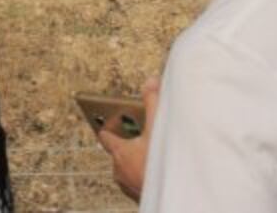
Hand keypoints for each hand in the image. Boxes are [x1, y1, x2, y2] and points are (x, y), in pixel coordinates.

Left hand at [94, 79, 159, 201]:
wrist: (170, 192)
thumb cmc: (159, 163)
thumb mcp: (156, 127)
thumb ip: (152, 102)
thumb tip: (151, 82)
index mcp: (120, 151)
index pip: (106, 136)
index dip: (108, 128)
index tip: (108, 124)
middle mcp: (120, 169)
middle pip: (116, 153)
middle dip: (126, 145)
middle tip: (136, 138)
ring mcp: (128, 184)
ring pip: (125, 168)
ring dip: (134, 161)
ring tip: (148, 155)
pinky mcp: (138, 194)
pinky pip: (135, 181)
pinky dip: (142, 174)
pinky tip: (154, 170)